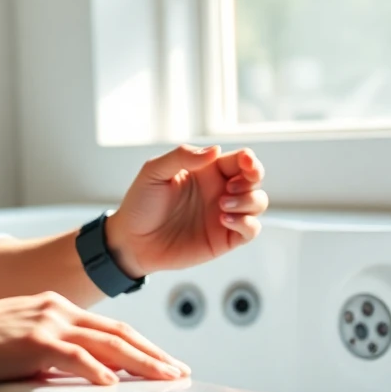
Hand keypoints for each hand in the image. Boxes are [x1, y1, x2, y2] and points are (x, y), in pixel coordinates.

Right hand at [0, 291, 189, 390]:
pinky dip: (96, 370)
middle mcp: (56, 309)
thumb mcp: (22, 345)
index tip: (163, 362)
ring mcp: (45, 322)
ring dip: (139, 362)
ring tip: (163, 377)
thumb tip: (76, 377)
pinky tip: (113, 383)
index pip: (110, 328)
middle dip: (153, 353)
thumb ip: (52, 355)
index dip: (142, 346)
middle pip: (118, 333)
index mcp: (56, 308)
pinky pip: (72, 356)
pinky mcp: (31, 341)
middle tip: (178, 371)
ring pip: (105, 343)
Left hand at [107, 144, 267, 276]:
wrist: (132, 241)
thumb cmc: (141, 203)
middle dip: (254, 177)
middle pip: (255, 178)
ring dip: (249, 200)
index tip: (246, 161)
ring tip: (222, 204)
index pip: (239, 159)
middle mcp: (220, 190)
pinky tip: (225, 220)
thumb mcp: (154, 172)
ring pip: (258, 202)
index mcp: (207, 171)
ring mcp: (225, 214)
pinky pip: (251, 229)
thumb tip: (215, 150)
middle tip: (232, 186)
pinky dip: (246, 223)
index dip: (248, 159)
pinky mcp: (225, 238)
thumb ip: (182, 157)